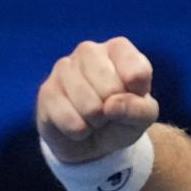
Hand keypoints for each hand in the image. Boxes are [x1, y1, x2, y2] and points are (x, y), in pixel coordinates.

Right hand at [35, 36, 159, 163]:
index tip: (135, 96)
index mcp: (118, 49)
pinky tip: (78, 125)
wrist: (94, 141)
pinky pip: (68, 118)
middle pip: (111, 88)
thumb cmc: (123, 118)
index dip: (138, 95)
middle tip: (110, 111)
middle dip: (114, 111)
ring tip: (95, 118)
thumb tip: (112, 105)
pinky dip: (79, 131)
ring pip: (89, 105)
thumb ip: (139, 109)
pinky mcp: (46, 90)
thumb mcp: (144, 116)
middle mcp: (89, 51)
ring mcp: (63, 68)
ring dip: (96, 122)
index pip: (137, 71)